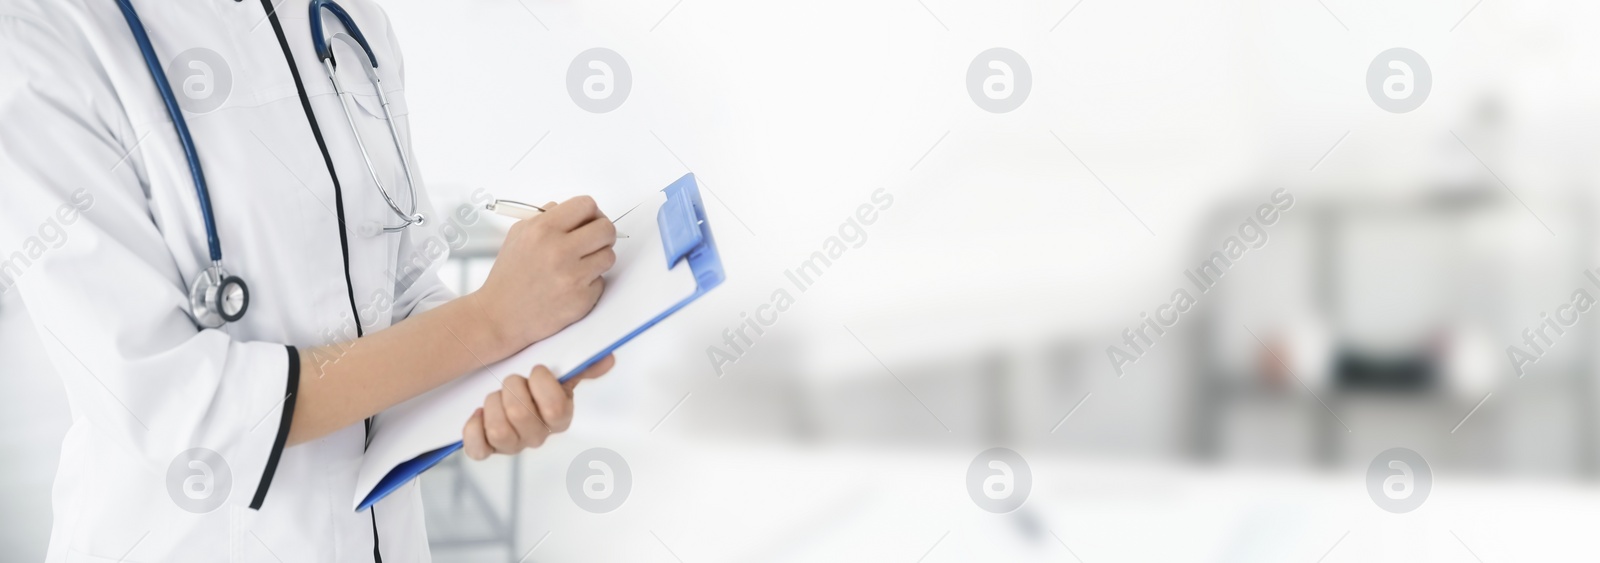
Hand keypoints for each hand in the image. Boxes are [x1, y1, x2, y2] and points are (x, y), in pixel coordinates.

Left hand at [461, 355, 615, 459]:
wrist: (505, 389)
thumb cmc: (534, 381)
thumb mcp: (559, 372)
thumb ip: (582, 366)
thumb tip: (606, 359)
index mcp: (560, 417)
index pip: (555, 409)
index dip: (542, 385)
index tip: (536, 370)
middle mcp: (538, 436)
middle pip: (521, 416)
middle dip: (512, 390)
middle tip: (512, 381)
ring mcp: (512, 445)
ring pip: (499, 431)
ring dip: (493, 405)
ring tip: (496, 395)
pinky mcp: (487, 449)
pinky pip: (477, 450)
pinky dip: (473, 430)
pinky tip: (478, 414)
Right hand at [473, 196, 616, 348]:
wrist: (500, 317)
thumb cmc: (509, 278)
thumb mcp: (518, 235)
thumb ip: (547, 217)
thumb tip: (575, 212)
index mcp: (542, 229)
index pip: (586, 205)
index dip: (592, 213)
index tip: (589, 222)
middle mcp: (559, 250)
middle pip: (606, 229)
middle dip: (603, 234)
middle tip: (594, 242)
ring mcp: (572, 276)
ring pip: (609, 255)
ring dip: (598, 259)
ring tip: (579, 266)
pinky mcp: (582, 299)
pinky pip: (601, 282)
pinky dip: (590, 283)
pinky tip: (570, 287)